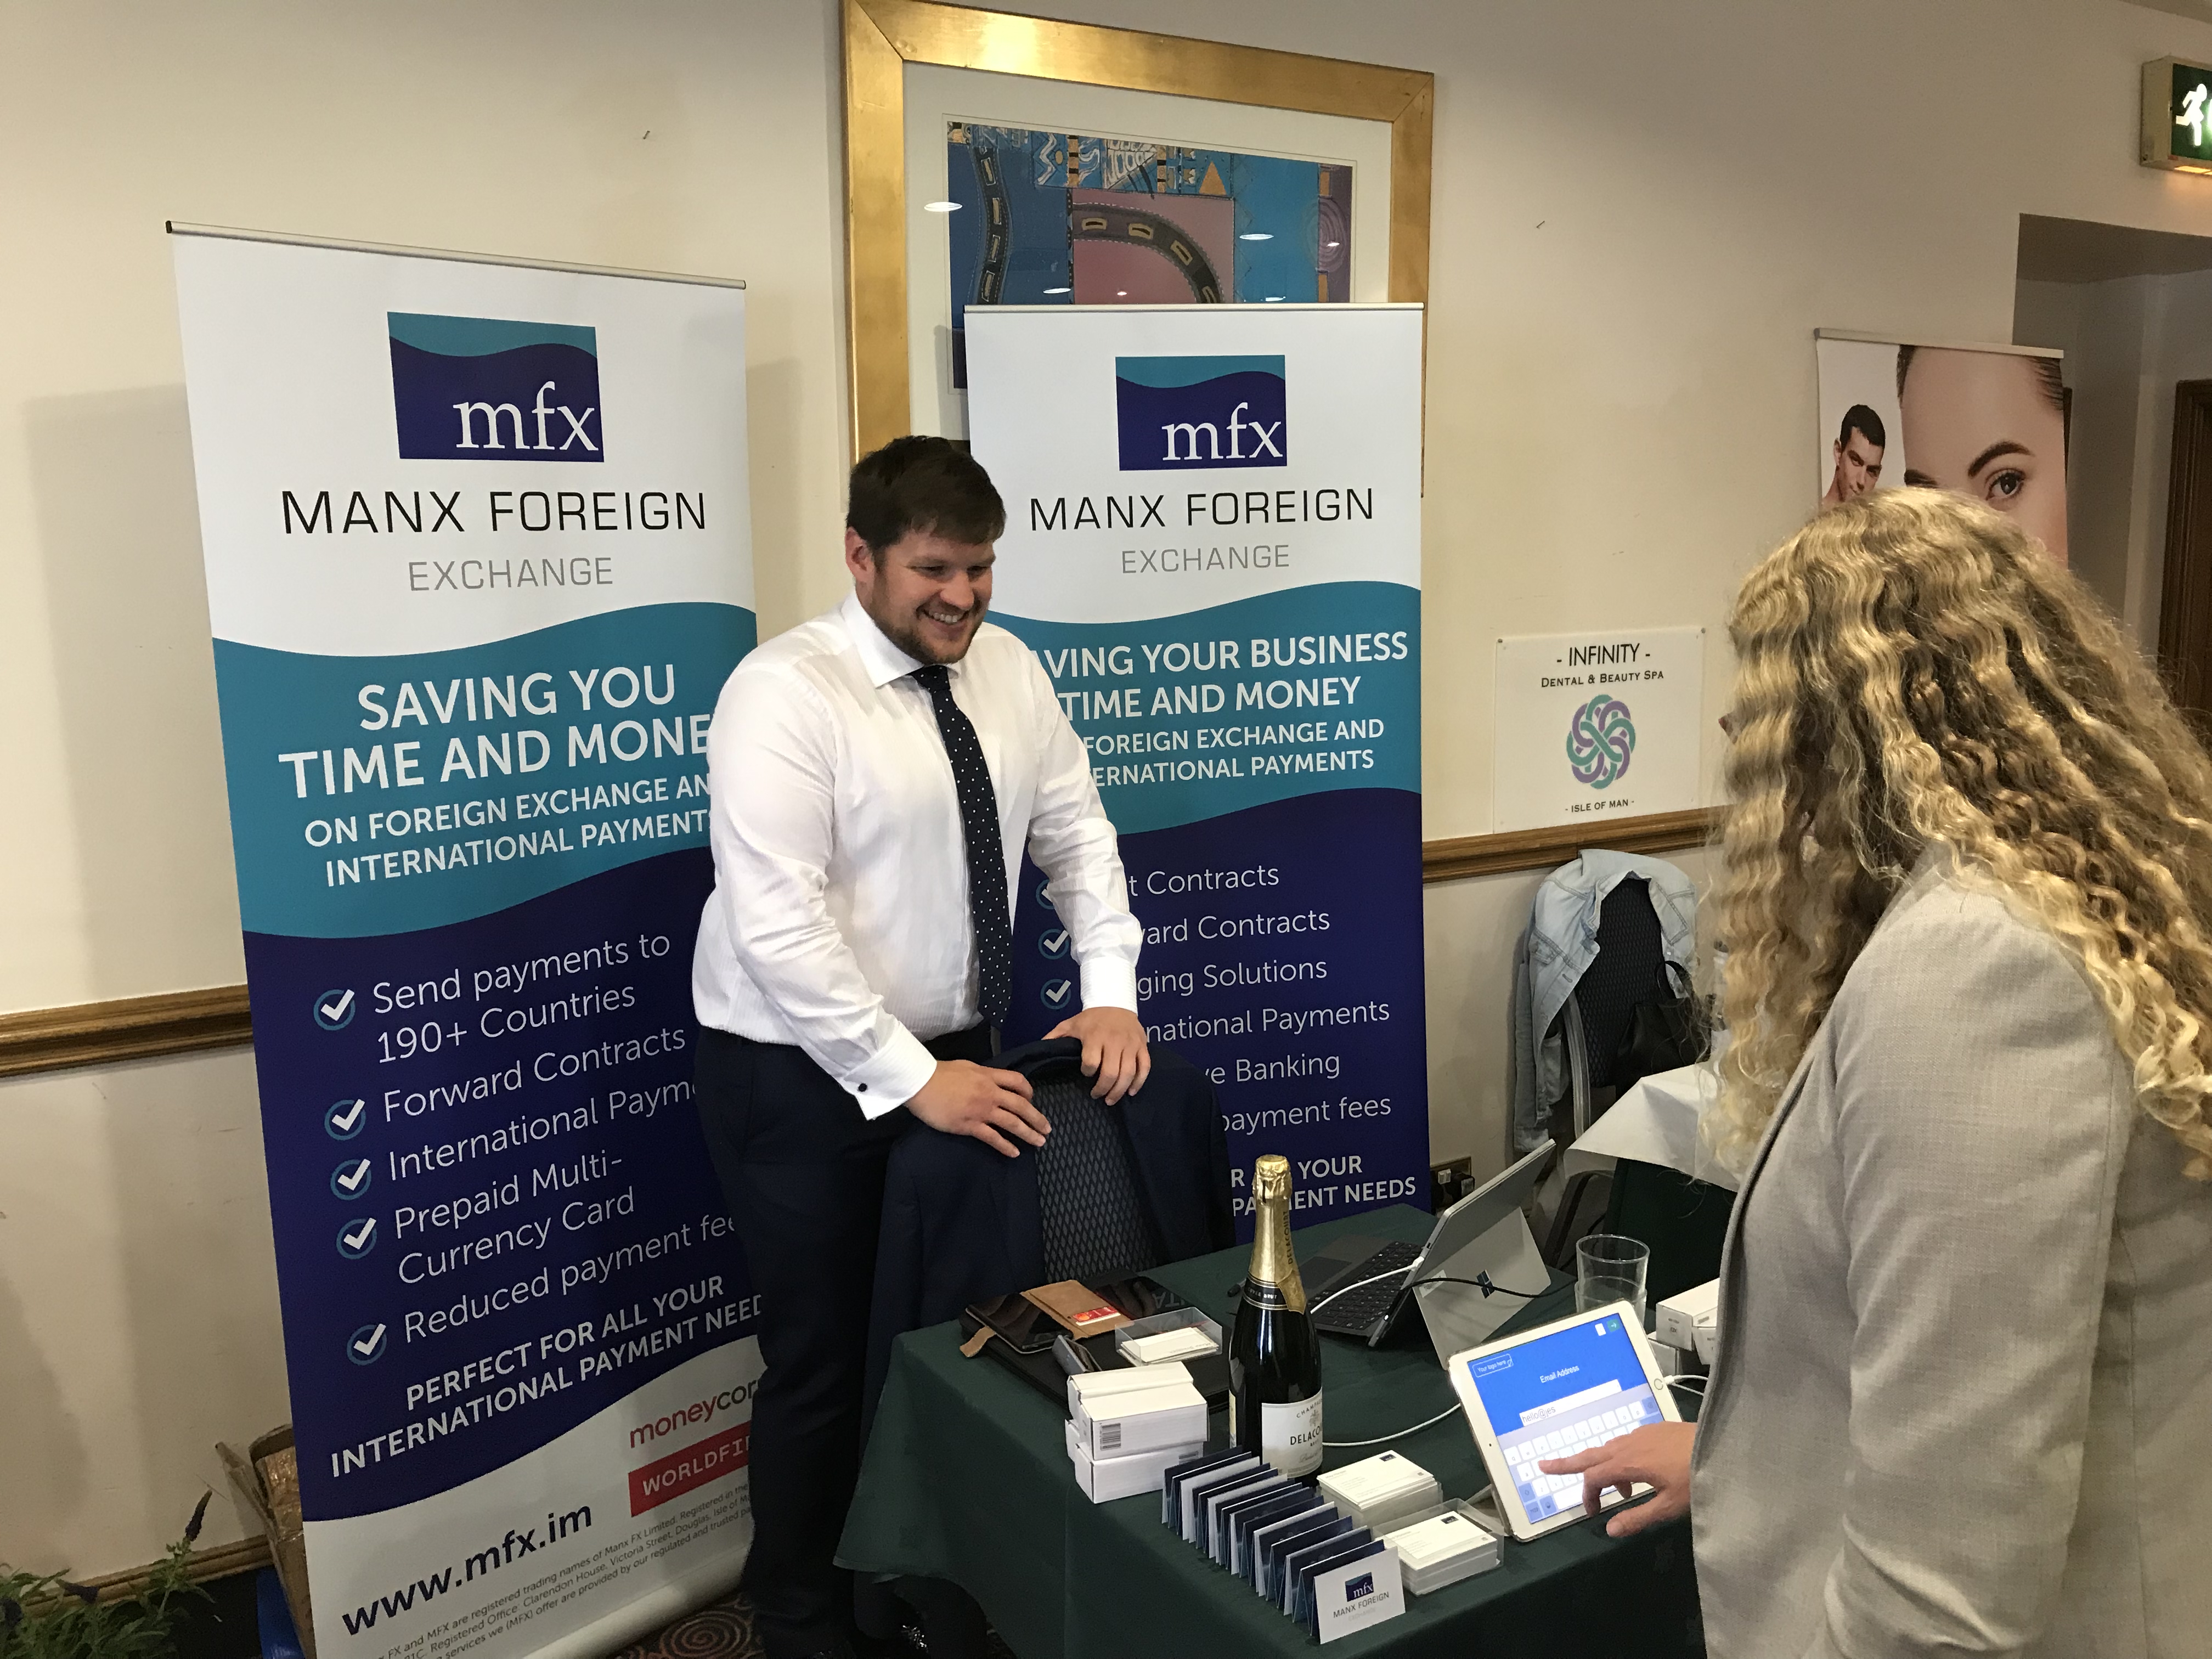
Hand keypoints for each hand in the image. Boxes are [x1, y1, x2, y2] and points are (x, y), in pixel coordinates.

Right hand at [906, 1060, 1048, 1157]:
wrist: (921, 1083)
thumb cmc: (939, 1073)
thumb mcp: (967, 1067)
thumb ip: (982, 1075)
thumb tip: (989, 1080)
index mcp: (989, 1076)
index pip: (1017, 1082)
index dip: (1028, 1091)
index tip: (1032, 1099)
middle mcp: (990, 1093)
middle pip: (1021, 1105)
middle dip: (1036, 1118)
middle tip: (1047, 1129)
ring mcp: (981, 1111)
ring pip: (1011, 1123)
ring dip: (1028, 1133)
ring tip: (1040, 1142)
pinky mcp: (969, 1126)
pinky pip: (992, 1137)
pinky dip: (1005, 1146)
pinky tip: (1014, 1153)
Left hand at [1043, 1006, 1150, 1102]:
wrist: (1115, 1000)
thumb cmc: (1091, 1017)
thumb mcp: (1070, 1023)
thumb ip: (1054, 1037)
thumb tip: (1037, 1050)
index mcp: (1095, 1036)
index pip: (1091, 1062)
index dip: (1087, 1072)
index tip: (1085, 1074)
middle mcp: (1114, 1041)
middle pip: (1111, 1072)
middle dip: (1103, 1089)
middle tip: (1097, 1096)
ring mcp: (1130, 1044)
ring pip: (1128, 1073)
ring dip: (1119, 1090)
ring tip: (1111, 1099)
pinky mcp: (1142, 1046)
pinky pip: (1144, 1067)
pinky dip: (1139, 1082)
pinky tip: (1131, 1091)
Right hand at [1538, 1421, 1696, 1536]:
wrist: (1723, 1448)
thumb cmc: (1696, 1479)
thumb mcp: (1668, 1506)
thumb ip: (1637, 1518)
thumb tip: (1609, 1529)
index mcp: (1628, 1463)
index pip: (1594, 1477)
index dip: (1588, 1496)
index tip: (1592, 1513)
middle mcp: (1629, 1444)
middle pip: (1591, 1454)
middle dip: (1567, 1462)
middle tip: (1544, 1466)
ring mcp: (1641, 1434)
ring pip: (1610, 1448)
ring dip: (1605, 1467)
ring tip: (1619, 1490)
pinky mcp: (1655, 1430)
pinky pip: (1627, 1443)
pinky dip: (1622, 1458)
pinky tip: (1642, 1472)